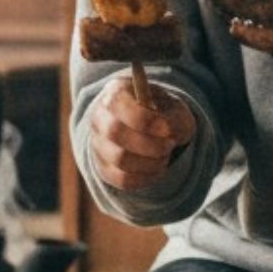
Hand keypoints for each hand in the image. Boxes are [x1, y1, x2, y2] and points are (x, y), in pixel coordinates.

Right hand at [85, 75, 196, 191]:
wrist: (151, 131)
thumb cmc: (163, 114)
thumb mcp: (174, 109)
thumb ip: (174, 118)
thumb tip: (168, 130)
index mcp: (115, 92)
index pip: (118, 104)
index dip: (144, 119)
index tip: (167, 129)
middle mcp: (100, 117)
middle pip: (114, 132)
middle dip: (148, 143)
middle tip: (170, 145)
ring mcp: (97, 144)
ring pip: (119, 159)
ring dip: (150, 162)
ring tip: (165, 156)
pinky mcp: (102, 167)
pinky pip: (122, 179)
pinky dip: (146, 177)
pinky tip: (158, 168)